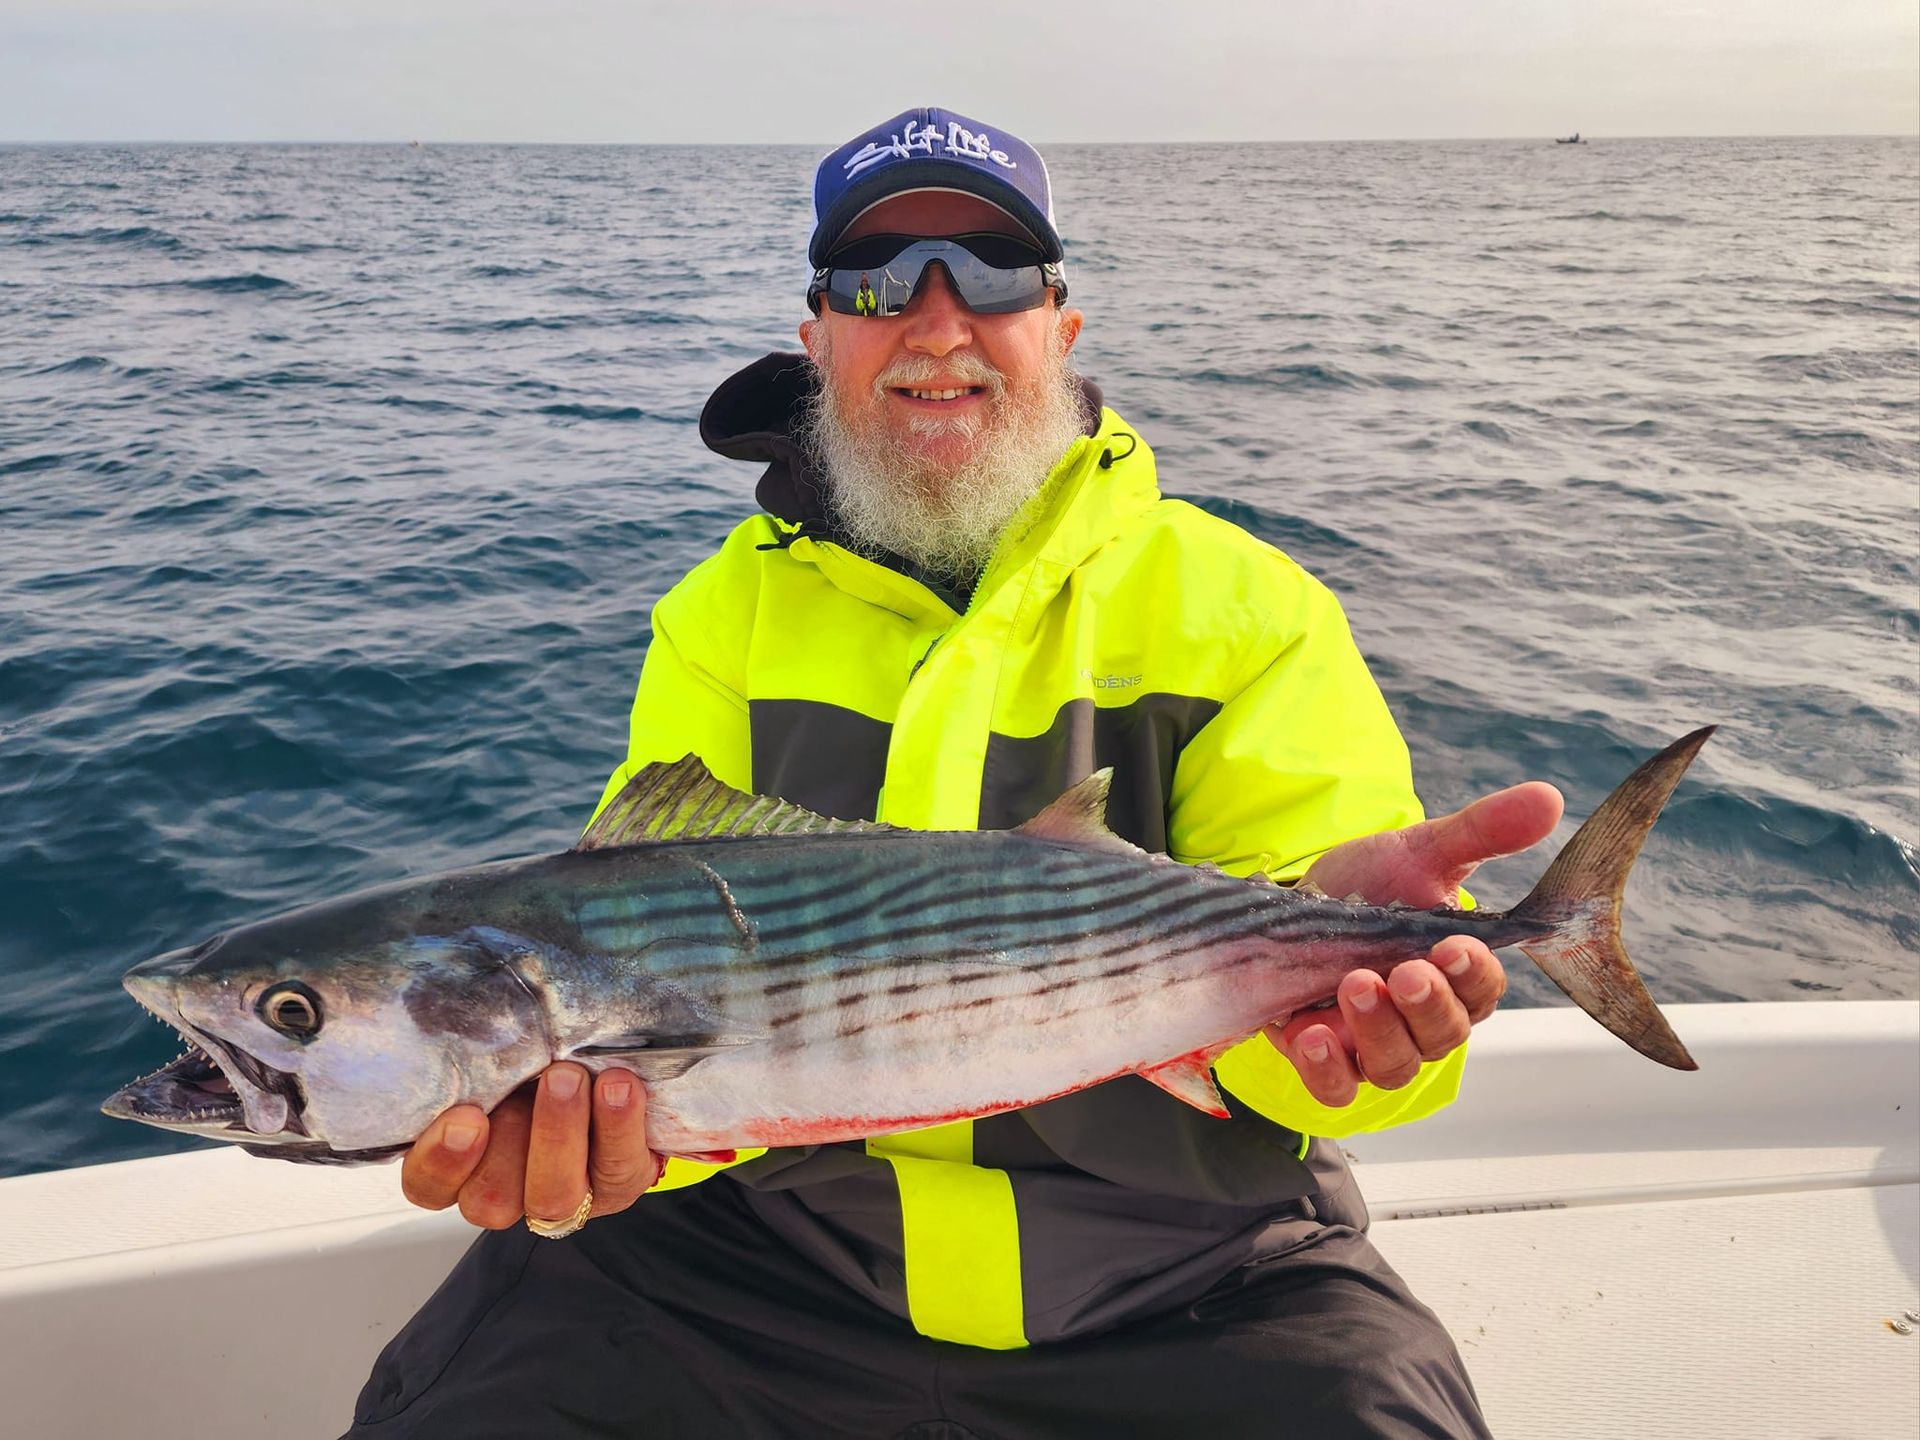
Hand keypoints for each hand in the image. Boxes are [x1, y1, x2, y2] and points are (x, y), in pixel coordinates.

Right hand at [399, 1064, 662, 1229]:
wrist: (609, 1060)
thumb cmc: (533, 1050)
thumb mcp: (496, 1045)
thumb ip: (473, 1044)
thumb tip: (450, 1010)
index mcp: (460, 1163)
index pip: (427, 1185)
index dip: (442, 1160)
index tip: (467, 1116)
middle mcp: (507, 1191)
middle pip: (490, 1199)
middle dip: (512, 1139)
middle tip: (539, 1078)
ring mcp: (564, 1194)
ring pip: (553, 1195)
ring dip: (561, 1132)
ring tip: (572, 1075)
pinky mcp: (619, 1184)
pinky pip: (619, 1169)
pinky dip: (619, 1125)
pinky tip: (619, 1084)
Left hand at [1263, 780, 1563, 1106]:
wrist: (1293, 907)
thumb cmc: (1370, 886)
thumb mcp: (1421, 853)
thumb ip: (1482, 831)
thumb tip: (1549, 798)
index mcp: (1458, 977)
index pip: (1482, 990)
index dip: (1473, 974)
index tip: (1456, 944)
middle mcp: (1423, 1021)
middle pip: (1444, 1035)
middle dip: (1427, 1005)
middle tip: (1406, 971)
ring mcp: (1374, 1046)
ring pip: (1393, 1065)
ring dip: (1377, 1031)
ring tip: (1355, 985)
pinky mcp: (1325, 1060)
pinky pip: (1335, 1088)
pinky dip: (1327, 1071)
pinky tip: (1310, 1037)